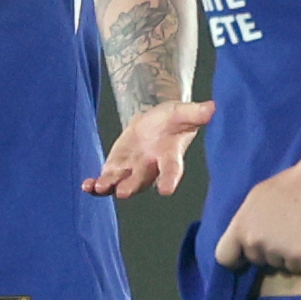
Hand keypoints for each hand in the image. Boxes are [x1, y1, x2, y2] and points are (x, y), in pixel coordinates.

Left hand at [86, 98, 211, 198]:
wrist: (155, 123)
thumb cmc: (173, 120)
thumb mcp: (183, 112)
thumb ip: (196, 113)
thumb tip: (214, 107)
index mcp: (170, 156)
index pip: (172, 170)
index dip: (169, 180)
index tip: (167, 191)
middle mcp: (151, 168)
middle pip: (141, 180)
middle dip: (132, 186)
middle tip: (124, 192)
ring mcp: (132, 171)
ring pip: (121, 184)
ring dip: (109, 187)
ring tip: (98, 188)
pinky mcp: (117, 169)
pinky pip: (106, 180)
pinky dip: (96, 185)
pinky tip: (86, 186)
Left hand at [214, 165, 300, 274]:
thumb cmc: (286, 186)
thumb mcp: (255, 199)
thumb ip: (246, 221)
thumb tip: (242, 237)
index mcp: (239, 227)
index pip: (224, 256)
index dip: (235, 258)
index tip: (243, 258)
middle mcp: (253, 242)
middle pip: (255, 260)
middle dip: (266, 252)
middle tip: (281, 234)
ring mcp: (275, 250)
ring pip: (276, 265)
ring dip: (285, 255)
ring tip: (295, 234)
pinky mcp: (297, 256)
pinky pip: (295, 268)